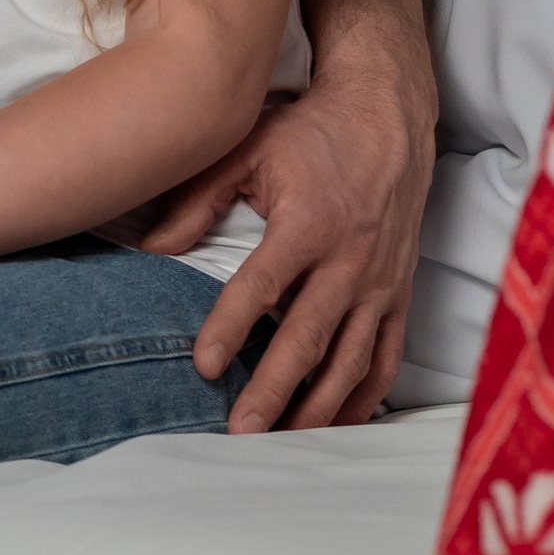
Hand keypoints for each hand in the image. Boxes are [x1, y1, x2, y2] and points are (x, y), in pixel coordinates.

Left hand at [145, 67, 432, 432]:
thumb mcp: (246, 149)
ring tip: (284, 441)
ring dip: (319, 406)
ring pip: (351, 359)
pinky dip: (365, 394)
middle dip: (274, 390)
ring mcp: (381, 281)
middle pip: (308, 339)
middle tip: (241, 431)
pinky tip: (339, 423)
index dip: (231, 328)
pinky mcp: (401, 291)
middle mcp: (350, 261)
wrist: (389, 112)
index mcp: (309, 225)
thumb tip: (152, 250)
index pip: (262, 288)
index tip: (204, 367)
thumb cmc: (310, 130)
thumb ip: (197, 199)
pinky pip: (387, 355)